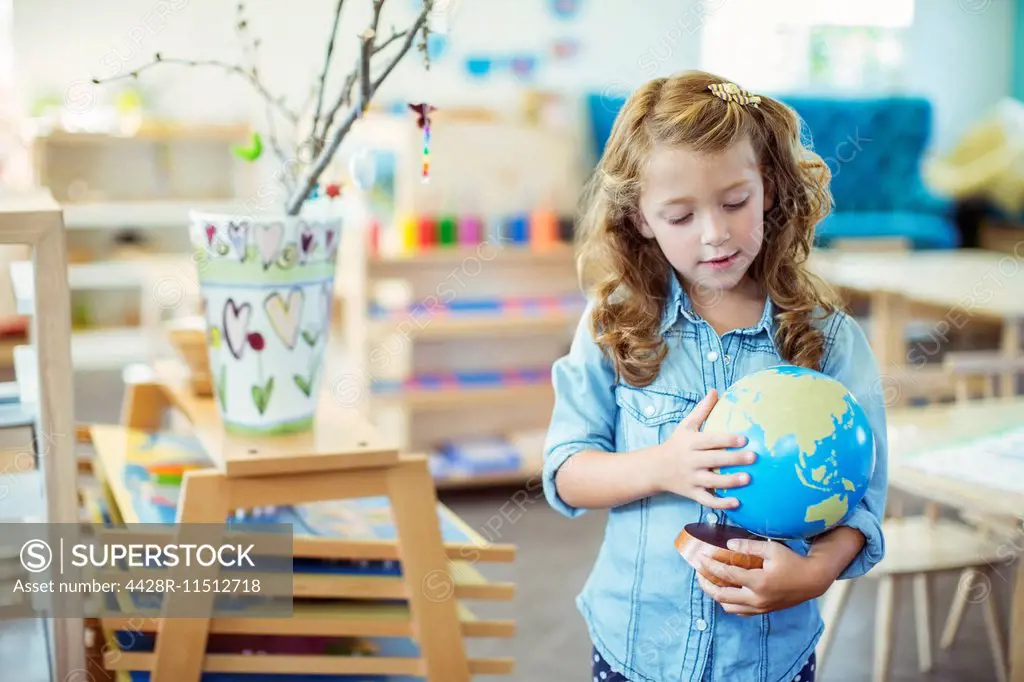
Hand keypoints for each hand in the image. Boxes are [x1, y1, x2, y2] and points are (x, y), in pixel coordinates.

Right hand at [650, 390, 756, 509]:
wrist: (654, 469)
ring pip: (712, 482)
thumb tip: (715, 391)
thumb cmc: (675, 445)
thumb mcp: (685, 426)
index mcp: (691, 443)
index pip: (710, 441)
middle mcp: (691, 461)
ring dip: (730, 482)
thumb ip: (702, 410)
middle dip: (734, 459)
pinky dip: (721, 504)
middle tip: (753, 457)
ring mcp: (691, 479)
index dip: (727, 440)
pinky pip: (707, 500)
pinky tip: (737, 503)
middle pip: (714, 460)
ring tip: (748, 478)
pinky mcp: (692, 493)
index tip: (744, 439)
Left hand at [695, 538, 834, 615]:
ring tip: (708, 581)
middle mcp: (757, 598)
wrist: (812, 580)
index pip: (726, 574)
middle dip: (706, 583)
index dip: (710, 565)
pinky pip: (740, 611)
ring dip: (715, 595)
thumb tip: (728, 545)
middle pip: (721, 595)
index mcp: (758, 582)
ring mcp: (760, 607)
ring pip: (729, 607)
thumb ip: (748, 546)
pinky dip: (728, 602)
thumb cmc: (793, 561)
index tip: (700, 557)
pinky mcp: (763, 610)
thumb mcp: (772, 549)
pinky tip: (724, 590)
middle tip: (699, 572)